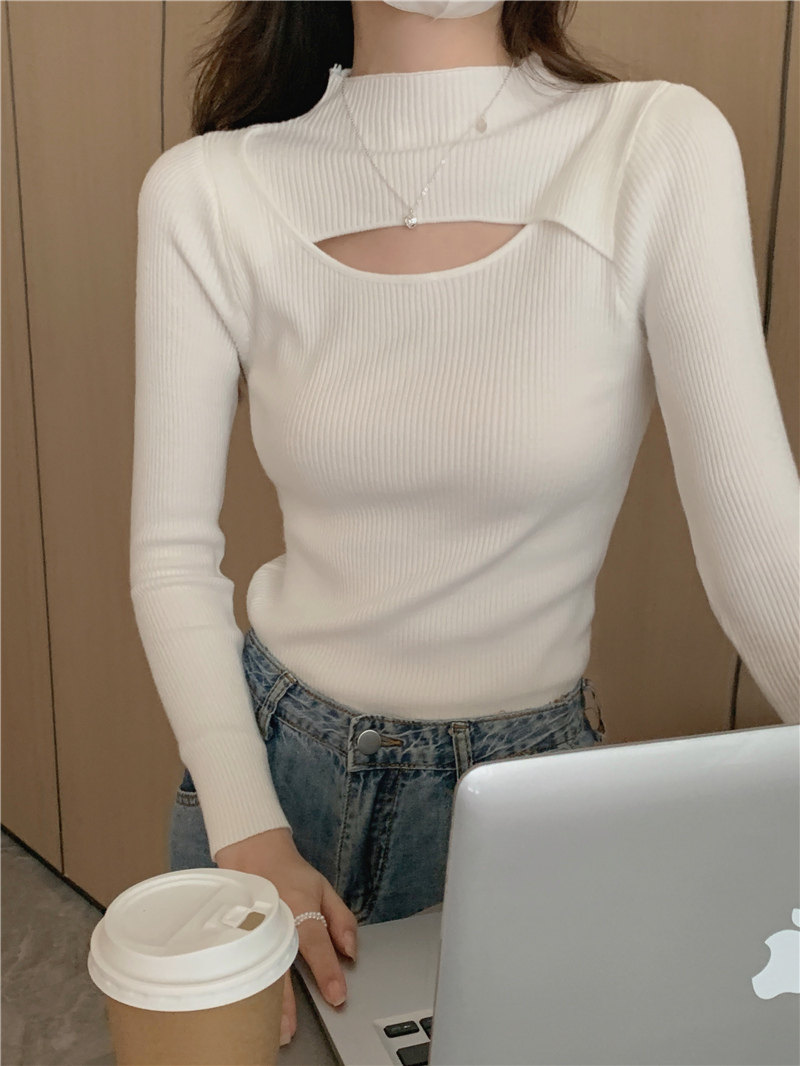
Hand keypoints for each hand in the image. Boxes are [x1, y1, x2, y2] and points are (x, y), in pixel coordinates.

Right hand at [215, 828, 357, 1045]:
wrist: (252, 852)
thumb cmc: (289, 873)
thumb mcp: (323, 888)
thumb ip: (341, 920)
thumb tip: (352, 953)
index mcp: (300, 908)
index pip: (316, 944)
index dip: (327, 971)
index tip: (337, 995)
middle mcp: (275, 919)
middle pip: (278, 963)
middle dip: (285, 1001)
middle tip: (289, 1028)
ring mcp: (250, 925)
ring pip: (255, 967)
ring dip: (261, 1001)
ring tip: (266, 1027)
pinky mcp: (232, 930)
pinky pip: (238, 961)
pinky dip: (242, 984)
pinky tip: (242, 1005)